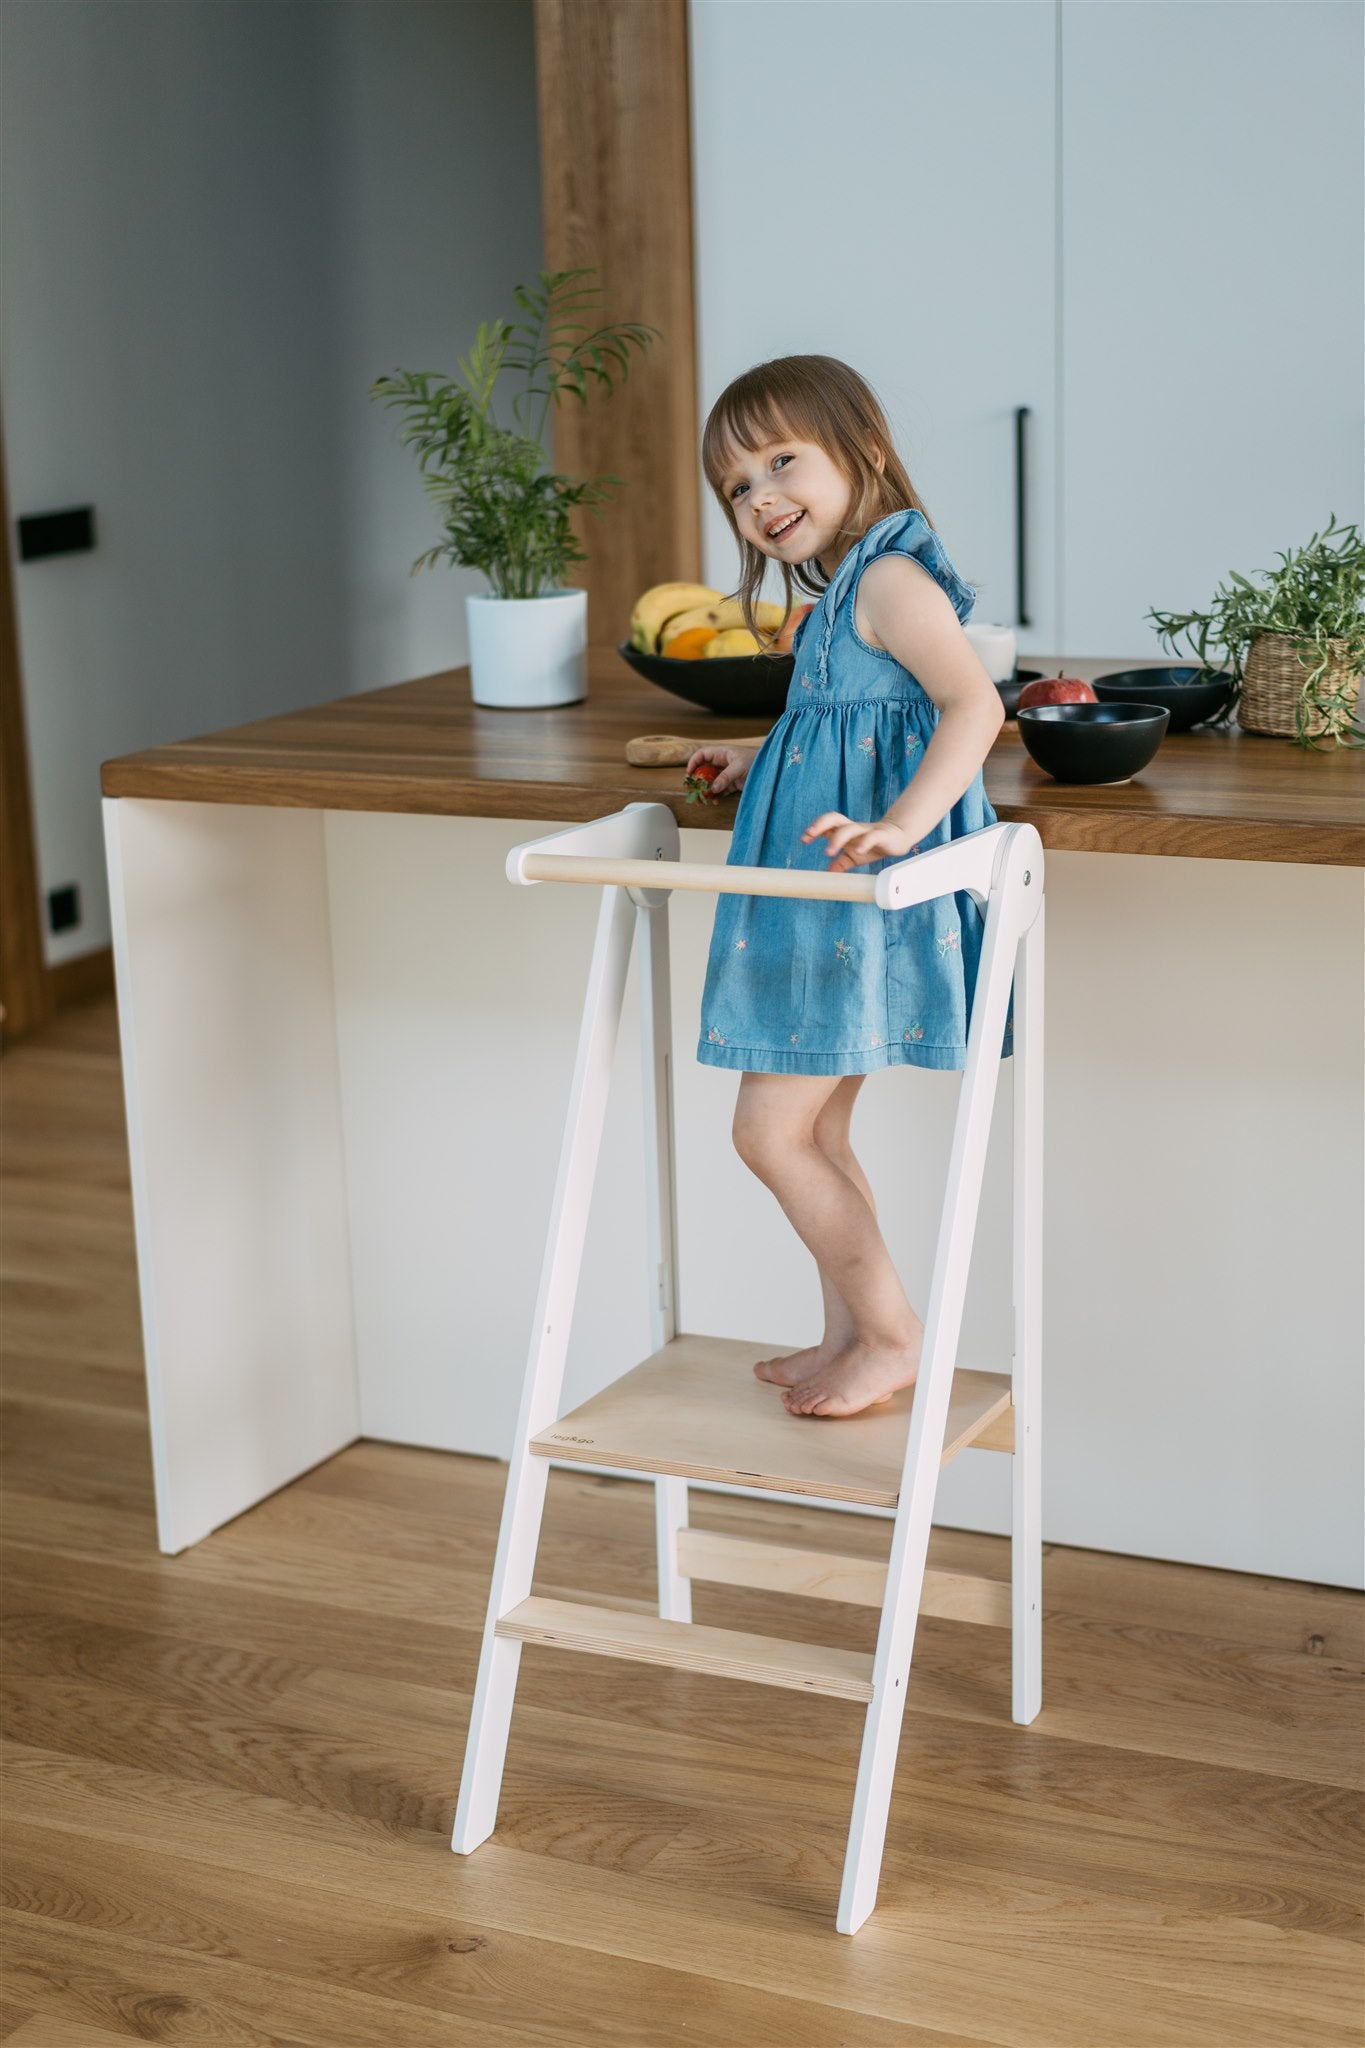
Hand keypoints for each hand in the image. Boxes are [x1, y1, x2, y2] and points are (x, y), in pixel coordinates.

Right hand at [685, 745, 755, 796]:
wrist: (773, 771)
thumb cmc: (758, 761)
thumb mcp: (740, 766)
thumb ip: (726, 777)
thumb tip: (713, 788)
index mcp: (722, 753)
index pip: (702, 755)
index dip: (693, 763)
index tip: (689, 774)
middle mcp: (723, 763)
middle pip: (704, 771)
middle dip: (698, 781)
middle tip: (693, 791)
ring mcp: (727, 774)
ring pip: (711, 782)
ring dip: (706, 791)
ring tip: (703, 800)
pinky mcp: (733, 784)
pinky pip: (720, 790)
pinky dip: (717, 796)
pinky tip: (716, 801)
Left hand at [801, 812, 915, 871]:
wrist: (897, 838)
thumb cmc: (871, 846)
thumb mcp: (852, 858)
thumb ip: (839, 864)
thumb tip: (827, 874)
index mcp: (844, 831)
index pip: (827, 824)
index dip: (814, 828)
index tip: (804, 839)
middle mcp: (853, 828)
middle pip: (834, 818)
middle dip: (820, 824)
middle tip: (808, 835)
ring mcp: (866, 830)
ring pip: (850, 828)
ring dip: (838, 839)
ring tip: (828, 852)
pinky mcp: (881, 835)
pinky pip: (872, 836)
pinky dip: (864, 842)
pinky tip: (859, 851)